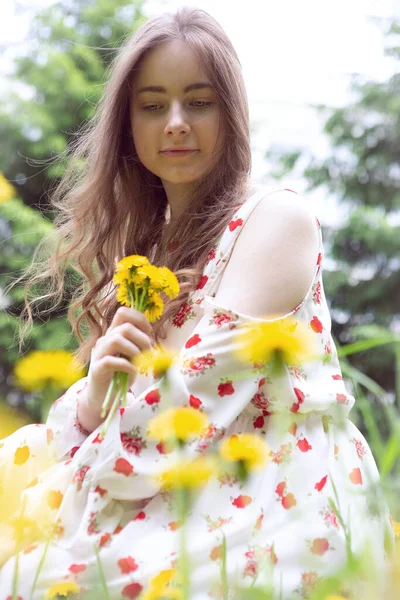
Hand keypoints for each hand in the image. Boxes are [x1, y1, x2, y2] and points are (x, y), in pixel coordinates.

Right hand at [77, 306, 152, 432]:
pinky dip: (127, 366)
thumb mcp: (133, 355)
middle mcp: (105, 340)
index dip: (140, 319)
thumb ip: (139, 344)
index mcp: (113, 333)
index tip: (149, 333)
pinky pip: (112, 361)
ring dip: (134, 351)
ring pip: (116, 340)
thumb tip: (153, 339)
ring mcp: (99, 353)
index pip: (123, 313)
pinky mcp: (97, 369)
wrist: (103, 396)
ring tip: (140, 363)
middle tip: (149, 353)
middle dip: (142, 339)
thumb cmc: (121, 374)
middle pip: (124, 327)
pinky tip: (133, 372)